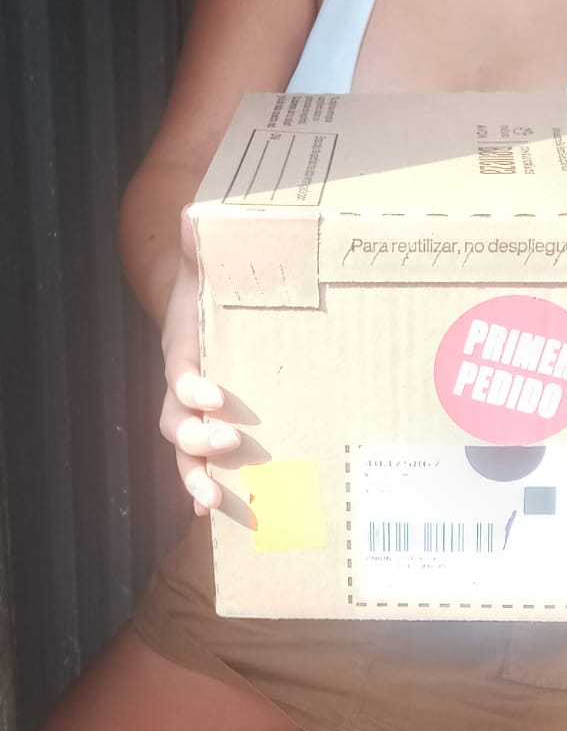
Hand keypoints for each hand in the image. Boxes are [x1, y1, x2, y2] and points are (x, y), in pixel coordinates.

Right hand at [159, 209, 239, 514]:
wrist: (216, 307)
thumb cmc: (218, 287)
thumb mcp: (212, 262)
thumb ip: (205, 245)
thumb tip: (195, 217)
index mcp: (186, 348)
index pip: (179, 370)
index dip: (189, 384)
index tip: (211, 393)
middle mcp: (184, 389)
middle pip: (175, 421)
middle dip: (196, 437)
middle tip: (226, 442)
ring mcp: (197, 416)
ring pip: (185, 453)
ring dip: (196, 476)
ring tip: (213, 498)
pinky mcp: (215, 433)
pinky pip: (204, 466)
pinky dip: (205, 490)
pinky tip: (217, 514)